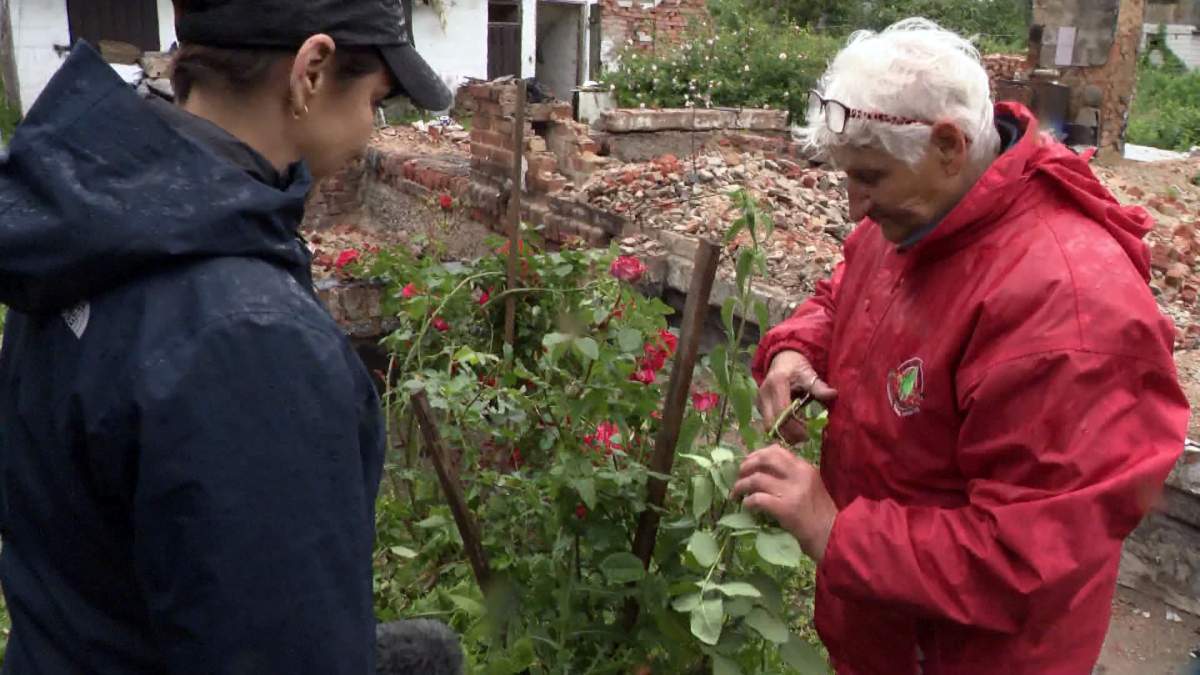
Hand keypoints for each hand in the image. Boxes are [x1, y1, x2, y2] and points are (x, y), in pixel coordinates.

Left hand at [731, 444, 837, 562]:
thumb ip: (793, 475)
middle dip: (747, 464)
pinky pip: (757, 499)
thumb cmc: (820, 513)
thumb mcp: (811, 485)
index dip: (758, 454)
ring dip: (741, 485)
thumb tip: (765, 470)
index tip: (749, 462)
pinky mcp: (784, 508)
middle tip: (739, 474)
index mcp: (804, 467)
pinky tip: (746, 506)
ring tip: (736, 494)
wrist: (832, 535)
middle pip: (765, 458)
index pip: (777, 451)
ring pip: (756, 479)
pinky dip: (748, 502)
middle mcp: (798, 475)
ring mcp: (791, 491)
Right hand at [757, 350, 836, 443]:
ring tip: (800, 434)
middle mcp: (764, 394)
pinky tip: (793, 428)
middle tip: (804, 438)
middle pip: (771, 423)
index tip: (807, 434)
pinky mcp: (759, 407)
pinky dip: (780, 429)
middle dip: (787, 434)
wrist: (782, 359)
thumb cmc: (797, 367)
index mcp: (777, 383)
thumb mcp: (808, 373)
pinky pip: (768, 424)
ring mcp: (759, 401)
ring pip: (768, 426)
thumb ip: (818, 386)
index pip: (782, 411)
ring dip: (783, 434)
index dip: (793, 426)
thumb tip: (832, 394)